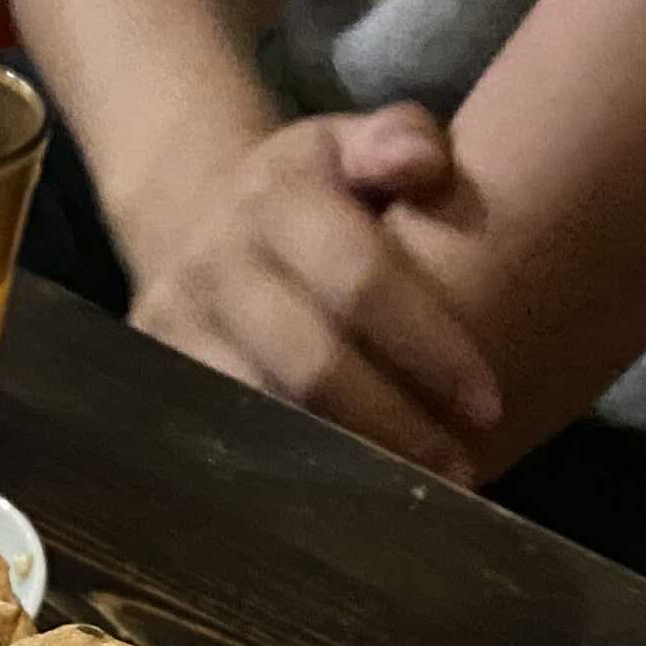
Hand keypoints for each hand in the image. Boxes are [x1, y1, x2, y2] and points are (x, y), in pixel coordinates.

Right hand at [123, 103, 505, 478]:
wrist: (193, 225)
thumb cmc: (312, 196)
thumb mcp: (351, 147)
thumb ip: (399, 140)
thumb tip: (421, 162)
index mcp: (276, 199)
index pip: (361, 280)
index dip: (429, 348)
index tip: (491, 404)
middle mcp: (213, 264)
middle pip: (310, 366)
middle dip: (393, 427)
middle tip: (461, 470)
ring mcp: (172, 330)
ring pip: (263, 418)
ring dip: (342, 469)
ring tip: (411, 499)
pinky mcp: (154, 382)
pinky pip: (226, 446)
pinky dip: (288, 481)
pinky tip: (343, 505)